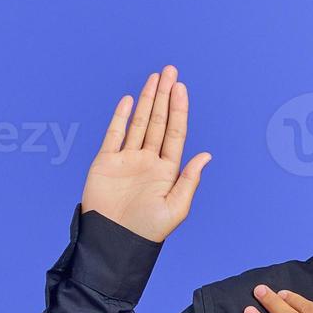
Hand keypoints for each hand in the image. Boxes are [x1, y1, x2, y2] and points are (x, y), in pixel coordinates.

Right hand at [80, 65, 211, 242]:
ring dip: (147, 100)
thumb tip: (206, 154)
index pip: (175, 133)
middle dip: (164, 96)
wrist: (114, 241)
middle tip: (170, 71)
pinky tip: (131, 100)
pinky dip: (121, 117)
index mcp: (167, 171)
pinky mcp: (106, 162)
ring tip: (154, 78)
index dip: (179, 110)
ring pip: (139, 123)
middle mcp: (148, 161)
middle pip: (158, 122)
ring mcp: (127, 160)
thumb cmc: (147, 231)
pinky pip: (114, 134)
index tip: (181, 88)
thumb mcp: (176, 208)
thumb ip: (189, 180)